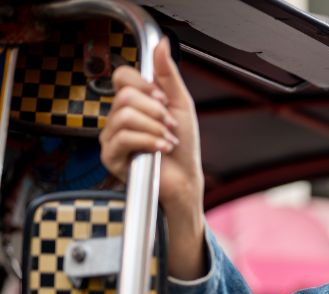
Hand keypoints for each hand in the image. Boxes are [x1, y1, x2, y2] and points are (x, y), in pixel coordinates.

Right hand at [100, 37, 206, 278]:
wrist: (185, 180)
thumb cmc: (183, 147)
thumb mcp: (180, 105)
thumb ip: (168, 75)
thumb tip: (161, 44)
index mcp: (132, 103)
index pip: (122, 77)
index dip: (144, 85)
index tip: (163, 99)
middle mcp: (117, 118)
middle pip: (125, 96)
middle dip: (155, 111)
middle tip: (170, 126)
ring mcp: (111, 137)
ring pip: (125, 115)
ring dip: (155, 128)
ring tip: (167, 141)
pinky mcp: (110, 156)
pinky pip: (124, 137)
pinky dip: (149, 141)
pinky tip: (161, 150)